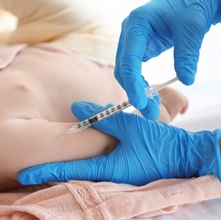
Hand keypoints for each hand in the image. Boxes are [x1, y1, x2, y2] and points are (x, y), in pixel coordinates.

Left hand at [18, 101, 220, 185]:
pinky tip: (68, 161)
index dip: (43, 171)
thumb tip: (76, 107)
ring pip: (77, 174)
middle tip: (24, 168)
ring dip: (59, 169)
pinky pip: (90, 171)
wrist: (184, 158)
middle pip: (68, 175)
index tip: (22, 174)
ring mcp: (110, 177)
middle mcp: (104, 176)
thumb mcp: (130, 126)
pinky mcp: (117, 173)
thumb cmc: (159, 144)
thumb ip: (102, 117)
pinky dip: (76, 167)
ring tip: (39, 164)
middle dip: (46, 172)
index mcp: (104, 167)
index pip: (66, 170)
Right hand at [115, 0, 220, 118]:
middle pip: (123, 67)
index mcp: (137, 24)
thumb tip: (186, 80)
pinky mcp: (138, 47)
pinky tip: (149, 94)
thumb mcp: (192, 28)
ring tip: (151, 108)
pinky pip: (134, 68)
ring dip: (136, 89)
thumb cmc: (190, 5)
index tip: (140, 102)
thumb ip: (187, 54)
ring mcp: (131, 41)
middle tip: (150, 112)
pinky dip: (140, 83)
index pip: (129, 59)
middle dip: (134, 91)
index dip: (133, 83)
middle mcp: (129, 33)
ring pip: (126, 70)